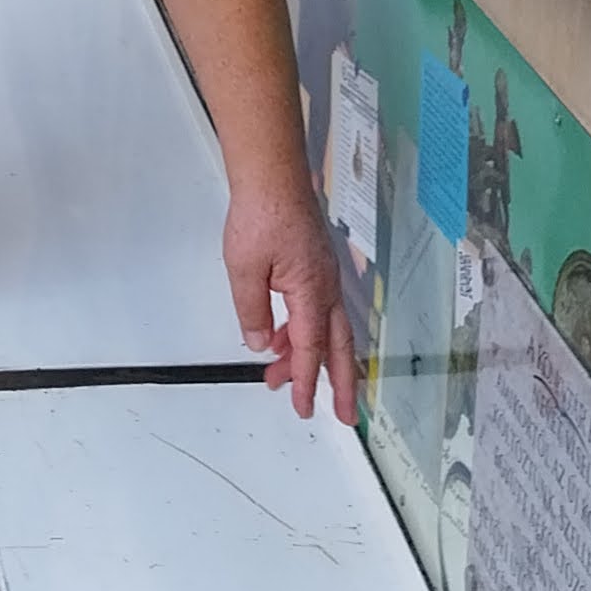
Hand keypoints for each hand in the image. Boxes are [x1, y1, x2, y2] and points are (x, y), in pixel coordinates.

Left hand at [223, 179, 349, 420]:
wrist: (272, 176)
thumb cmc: (262, 212)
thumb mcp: (244, 270)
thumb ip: (252, 312)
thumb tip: (260, 342)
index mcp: (312, 290)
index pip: (312, 349)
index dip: (308, 382)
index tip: (305, 407)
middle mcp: (326, 286)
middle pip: (338, 347)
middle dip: (341, 384)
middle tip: (345, 415)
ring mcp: (325, 276)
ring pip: (327, 329)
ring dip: (312, 359)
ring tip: (286, 379)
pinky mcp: (316, 267)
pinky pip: (318, 310)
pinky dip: (305, 332)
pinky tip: (284, 338)